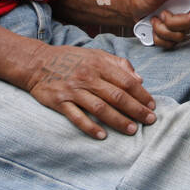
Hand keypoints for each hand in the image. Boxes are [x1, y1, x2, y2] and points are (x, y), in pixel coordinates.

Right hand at [22, 43, 155, 138]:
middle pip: (117, 96)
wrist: (36, 63)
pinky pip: (77, 117)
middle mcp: (87, 77)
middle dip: (136, 110)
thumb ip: (118, 64)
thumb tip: (139, 79)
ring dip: (118, 120)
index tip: (152, 105)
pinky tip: (102, 136)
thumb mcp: (96, 54)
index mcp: (99, 64)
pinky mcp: (60, 102)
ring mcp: (73, 90)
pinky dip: (90, 127)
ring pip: (100, 108)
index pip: (126, 81)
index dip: (141, 94)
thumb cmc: (70, 59)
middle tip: (150, 120)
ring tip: (132, 130)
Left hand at [129, 0, 189, 48]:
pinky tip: (153, 28)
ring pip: (180, 36)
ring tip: (154, 20)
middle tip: (162, 14)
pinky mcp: (172, 36)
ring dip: (162, 30)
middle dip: (173, 22)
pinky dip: (158, 38)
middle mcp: (187, 11)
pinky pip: (170, 44)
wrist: (133, 9)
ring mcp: (180, 25)